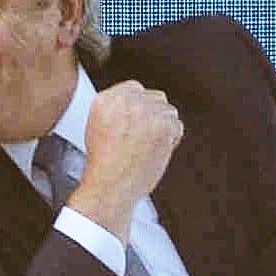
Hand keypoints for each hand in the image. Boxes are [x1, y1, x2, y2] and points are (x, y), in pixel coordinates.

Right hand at [64, 82, 181, 233]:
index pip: (135, 88)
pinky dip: (171, 142)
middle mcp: (126, 100)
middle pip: (156, 98)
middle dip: (154, 117)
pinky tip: (154, 153)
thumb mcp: (97, 127)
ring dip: (163, 129)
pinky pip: (177, 127)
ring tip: (146, 148)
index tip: (139, 122)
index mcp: (106, 99)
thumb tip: (139, 102)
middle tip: (143, 139)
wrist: (110, 187)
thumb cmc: (104, 165)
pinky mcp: (163, 126)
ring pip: (169, 112)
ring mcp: (146, 112)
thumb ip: (117, 109)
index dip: (141, 107)